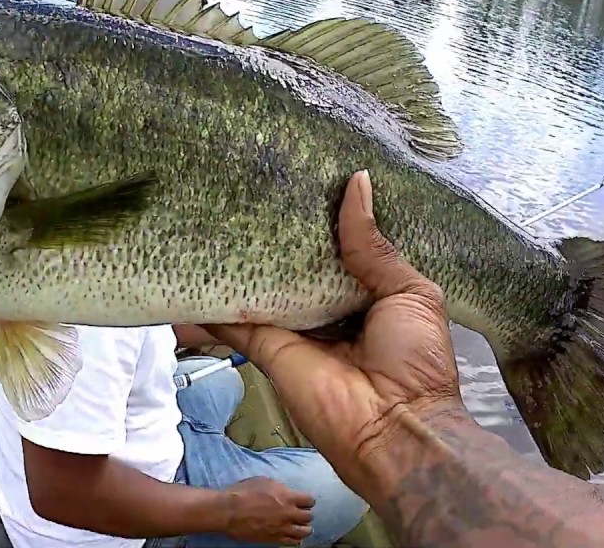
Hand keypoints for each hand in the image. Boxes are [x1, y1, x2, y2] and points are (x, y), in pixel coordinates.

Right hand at [204, 169, 463, 475]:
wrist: (393, 427)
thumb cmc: (415, 361)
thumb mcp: (410, 292)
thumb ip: (375, 246)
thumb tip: (357, 184)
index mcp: (365, 293)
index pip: (336, 247)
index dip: (321, 217)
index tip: (300, 176)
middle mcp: (325, 307)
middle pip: (293, 264)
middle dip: (276, 232)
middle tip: (250, 185)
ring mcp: (292, 327)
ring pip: (260, 285)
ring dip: (237, 259)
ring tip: (212, 213)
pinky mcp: (264, 345)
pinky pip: (232, 319)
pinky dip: (208, 302)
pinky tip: (188, 269)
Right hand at [223, 476, 314, 544]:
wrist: (229, 511)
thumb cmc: (243, 493)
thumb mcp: (263, 481)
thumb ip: (279, 488)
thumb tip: (286, 492)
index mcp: (287, 497)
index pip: (309, 500)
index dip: (306, 500)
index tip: (303, 500)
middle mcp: (289, 513)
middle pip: (308, 516)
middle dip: (305, 513)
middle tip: (299, 512)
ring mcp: (283, 528)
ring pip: (305, 531)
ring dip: (303, 527)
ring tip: (299, 525)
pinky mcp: (276, 539)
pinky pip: (293, 542)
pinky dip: (295, 538)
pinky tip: (291, 534)